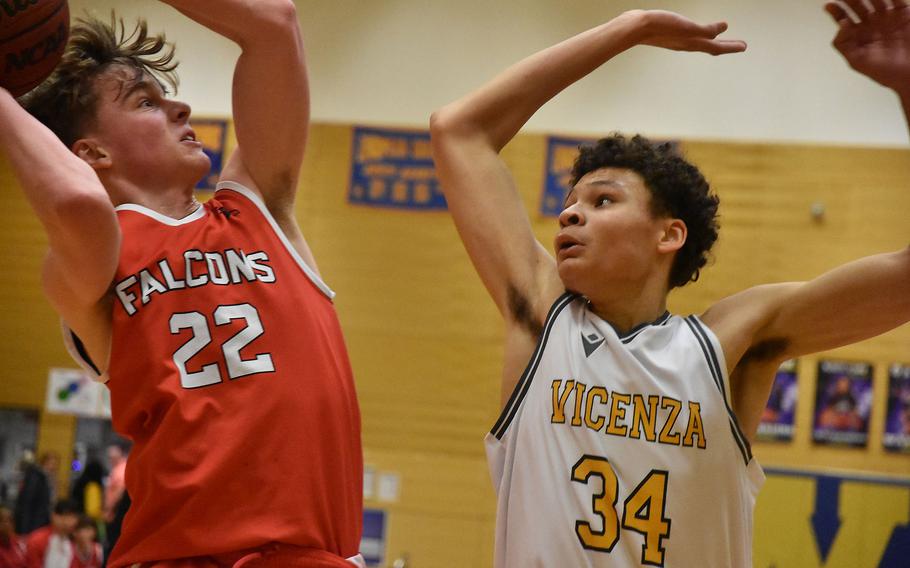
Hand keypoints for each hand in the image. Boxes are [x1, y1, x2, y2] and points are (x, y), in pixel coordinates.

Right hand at [624, 10, 746, 55]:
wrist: (633, 28)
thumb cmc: (659, 27)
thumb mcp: (686, 27)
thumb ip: (705, 30)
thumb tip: (722, 29)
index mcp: (692, 43)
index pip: (717, 47)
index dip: (731, 47)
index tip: (744, 46)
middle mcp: (686, 43)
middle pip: (711, 46)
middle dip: (726, 46)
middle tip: (739, 45)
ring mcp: (677, 40)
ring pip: (701, 43)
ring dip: (713, 41)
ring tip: (720, 39)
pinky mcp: (670, 34)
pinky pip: (690, 36)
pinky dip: (699, 34)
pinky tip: (695, 31)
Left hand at [826, 1, 909, 92]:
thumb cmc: (884, 71)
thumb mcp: (857, 60)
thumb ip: (844, 44)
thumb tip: (841, 24)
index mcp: (858, 35)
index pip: (844, 18)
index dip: (836, 11)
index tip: (829, 5)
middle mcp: (871, 24)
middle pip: (858, 5)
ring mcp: (887, 17)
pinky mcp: (903, 14)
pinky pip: (896, 0)